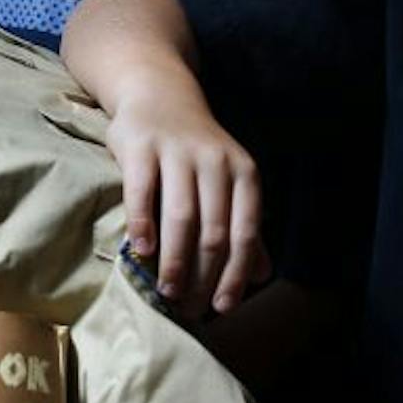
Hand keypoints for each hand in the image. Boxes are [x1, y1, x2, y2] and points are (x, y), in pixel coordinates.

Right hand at [105, 91, 268, 316]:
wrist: (158, 94)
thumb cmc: (196, 150)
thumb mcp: (229, 182)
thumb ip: (244, 226)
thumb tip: (260, 275)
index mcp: (243, 173)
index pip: (244, 233)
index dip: (235, 274)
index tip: (222, 307)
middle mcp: (215, 161)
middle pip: (213, 232)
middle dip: (202, 277)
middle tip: (187, 308)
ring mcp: (178, 152)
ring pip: (181, 217)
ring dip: (174, 261)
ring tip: (166, 291)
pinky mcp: (141, 147)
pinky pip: (142, 192)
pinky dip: (143, 225)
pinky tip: (142, 252)